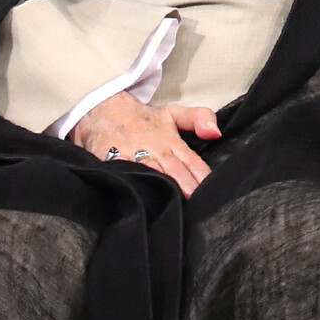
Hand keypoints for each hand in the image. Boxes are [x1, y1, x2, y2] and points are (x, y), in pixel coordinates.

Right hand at [69, 90, 220, 196]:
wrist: (102, 111)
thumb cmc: (143, 120)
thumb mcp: (173, 113)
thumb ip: (199, 118)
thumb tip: (217, 132)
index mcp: (172, 142)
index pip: (194, 162)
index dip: (203, 178)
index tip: (215, 193)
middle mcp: (156, 151)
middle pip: (176, 172)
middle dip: (188, 189)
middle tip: (201, 207)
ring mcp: (134, 157)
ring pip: (153, 175)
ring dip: (165, 190)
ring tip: (179, 208)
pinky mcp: (113, 162)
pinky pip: (126, 175)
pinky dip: (134, 185)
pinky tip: (143, 200)